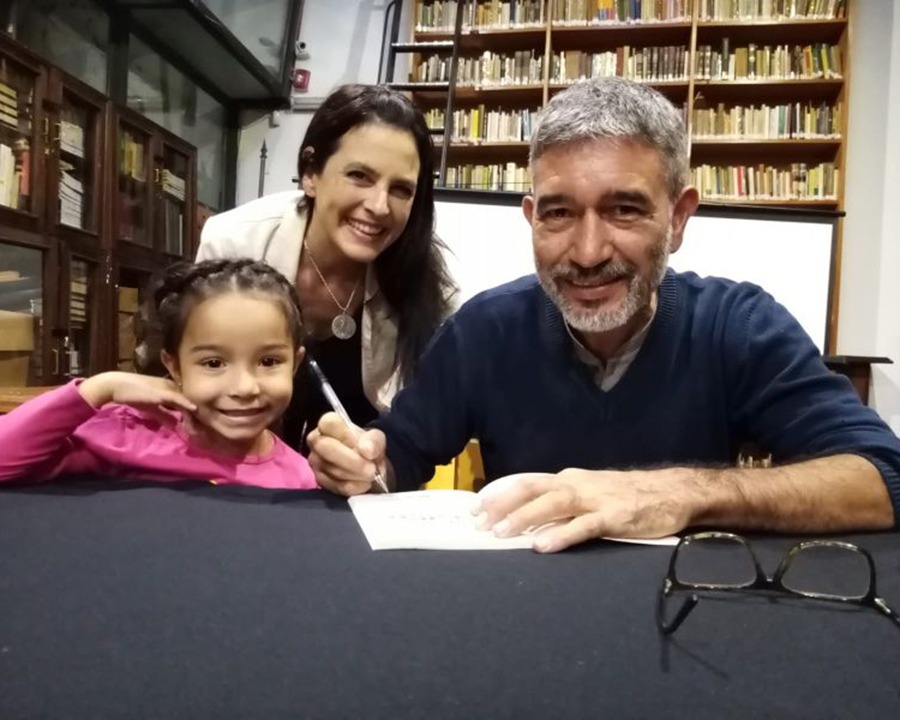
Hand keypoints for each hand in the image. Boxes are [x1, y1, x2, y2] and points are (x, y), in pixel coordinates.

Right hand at [78, 372, 196, 425]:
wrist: (117, 386)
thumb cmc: (135, 395)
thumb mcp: (153, 409)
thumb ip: (165, 415)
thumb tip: (176, 426)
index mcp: (173, 391)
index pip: (190, 402)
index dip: (198, 414)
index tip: (207, 425)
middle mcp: (173, 388)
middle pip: (192, 400)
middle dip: (201, 414)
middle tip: (211, 425)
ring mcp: (168, 388)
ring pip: (187, 399)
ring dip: (196, 411)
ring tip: (205, 421)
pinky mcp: (161, 390)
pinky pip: (176, 397)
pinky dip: (185, 403)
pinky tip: (194, 409)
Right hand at [307, 412, 386, 495]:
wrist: (368, 469)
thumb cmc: (368, 448)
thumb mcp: (376, 439)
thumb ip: (374, 440)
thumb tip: (366, 451)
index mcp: (329, 425)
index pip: (328, 423)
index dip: (346, 435)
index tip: (365, 448)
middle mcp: (317, 441)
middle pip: (326, 448)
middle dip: (352, 461)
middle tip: (372, 469)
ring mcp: (315, 462)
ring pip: (332, 469)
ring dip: (356, 475)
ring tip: (372, 475)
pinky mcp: (319, 481)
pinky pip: (336, 485)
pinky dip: (354, 487)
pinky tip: (364, 484)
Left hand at [474, 468, 695, 552]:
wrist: (672, 492)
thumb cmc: (627, 495)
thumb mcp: (589, 492)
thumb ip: (562, 501)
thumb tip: (528, 516)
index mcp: (568, 479)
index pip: (527, 482)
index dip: (500, 494)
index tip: (475, 508)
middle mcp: (577, 484)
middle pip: (533, 489)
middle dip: (503, 504)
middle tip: (479, 522)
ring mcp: (596, 499)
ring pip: (553, 504)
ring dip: (525, 518)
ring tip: (501, 533)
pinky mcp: (614, 517)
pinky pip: (583, 526)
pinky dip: (561, 535)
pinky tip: (543, 545)